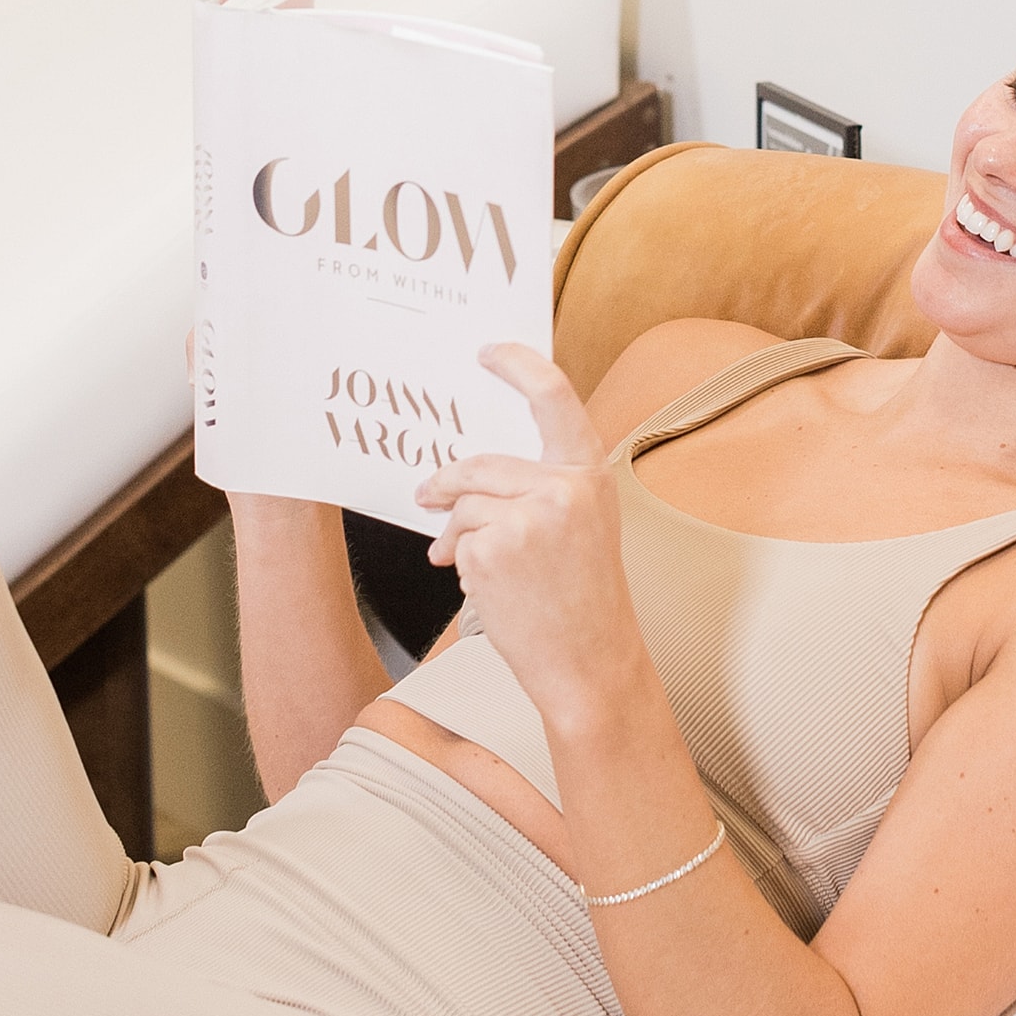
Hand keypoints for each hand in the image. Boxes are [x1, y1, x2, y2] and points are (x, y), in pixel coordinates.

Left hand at [415, 344, 647, 714]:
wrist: (588, 662)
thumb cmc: (583, 600)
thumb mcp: (581, 526)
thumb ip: (540, 488)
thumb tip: (466, 478)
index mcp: (590, 474)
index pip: (554, 397)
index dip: (518, 365)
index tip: (490, 354)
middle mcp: (564, 487)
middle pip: (480, 464)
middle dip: (446, 483)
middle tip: (426, 495)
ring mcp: (529, 516)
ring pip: (464, 504)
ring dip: (453, 532)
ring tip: (468, 562)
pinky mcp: (495, 547)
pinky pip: (457, 539)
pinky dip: (459, 560)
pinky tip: (485, 585)